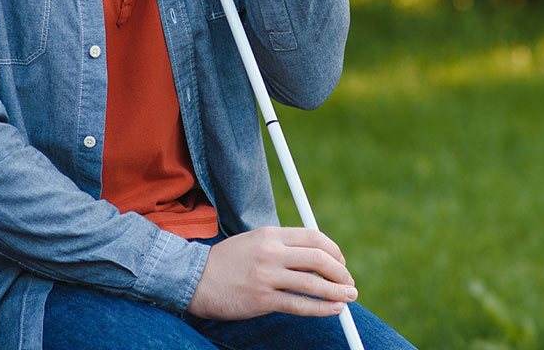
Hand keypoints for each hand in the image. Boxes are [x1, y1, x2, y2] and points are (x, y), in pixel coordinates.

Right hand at [185, 226, 357, 320]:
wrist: (193, 279)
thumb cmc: (227, 261)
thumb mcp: (254, 242)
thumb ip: (282, 246)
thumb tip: (315, 257)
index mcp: (270, 234)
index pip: (314, 237)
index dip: (334, 250)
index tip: (341, 262)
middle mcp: (271, 252)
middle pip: (319, 259)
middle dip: (341, 272)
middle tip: (349, 282)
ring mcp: (266, 277)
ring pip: (313, 284)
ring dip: (338, 292)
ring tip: (350, 297)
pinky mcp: (262, 300)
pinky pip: (299, 305)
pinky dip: (321, 308)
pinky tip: (333, 309)